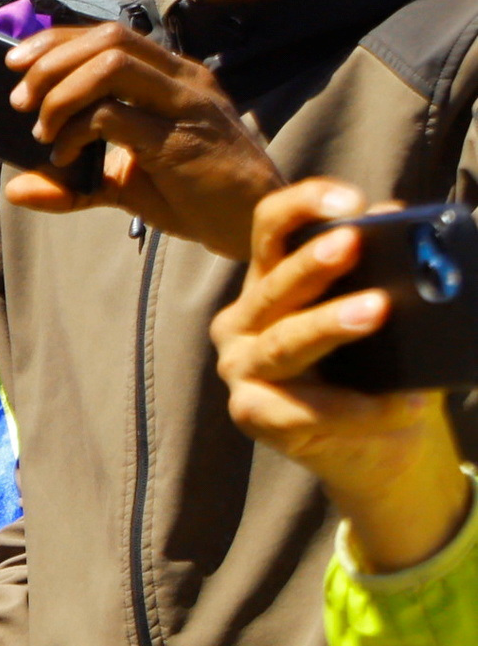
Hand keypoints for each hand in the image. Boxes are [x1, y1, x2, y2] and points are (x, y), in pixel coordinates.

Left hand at [3, 26, 278, 258]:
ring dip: (60, 93)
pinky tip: (63, 157)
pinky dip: (75, 132)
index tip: (15, 61)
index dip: (57, 40)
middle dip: (50, 61)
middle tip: (19, 100)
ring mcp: (184, 104)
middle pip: (107, 38)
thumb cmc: (194, 195)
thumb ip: (73, 182)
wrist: (252, 222)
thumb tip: (16, 188)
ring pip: (109, 65)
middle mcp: (182, 79)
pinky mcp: (180, 138)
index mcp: (172, 76)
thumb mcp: (123, 184)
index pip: (110, 35)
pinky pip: (113, 116)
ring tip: (41, 129)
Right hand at [214, 178, 473, 571]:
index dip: (304, 205)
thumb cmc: (380, 369)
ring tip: (379, 309)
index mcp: (271, 281)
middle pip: (274, 283)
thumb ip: (384, 268)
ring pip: (284, 341)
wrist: (381, 445)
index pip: (271, 227)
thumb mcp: (386, 309)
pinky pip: (301, 409)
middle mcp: (245, 320)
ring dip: (329, 324)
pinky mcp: (252, 414)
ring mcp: (242, 368)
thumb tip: (400, 216)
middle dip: (314, 263)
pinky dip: (358, 407)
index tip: (353, 200)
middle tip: (354, 242)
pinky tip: (403, 404)